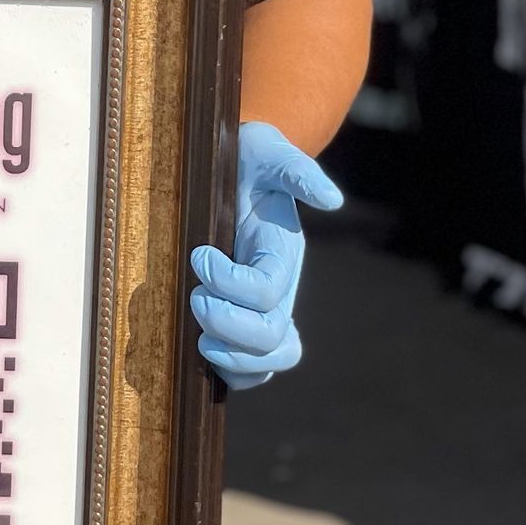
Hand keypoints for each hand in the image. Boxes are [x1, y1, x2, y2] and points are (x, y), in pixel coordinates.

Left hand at [189, 121, 341, 388]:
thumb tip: (332, 199)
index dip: (228, 283)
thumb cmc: (247, 160)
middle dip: (226, 324)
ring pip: (265, 363)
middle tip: (193, 297)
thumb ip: (297, 172)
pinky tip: (200, 347)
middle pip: (271, 337)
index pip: (267, 291)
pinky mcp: (242, 322)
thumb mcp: (268, 152)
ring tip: (195, 335)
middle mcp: (279, 289)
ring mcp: (262, 311)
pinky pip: (248, 370)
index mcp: (283, 255)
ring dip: (227, 357)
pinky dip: (227, 371)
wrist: (233, 169)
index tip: (199, 252)